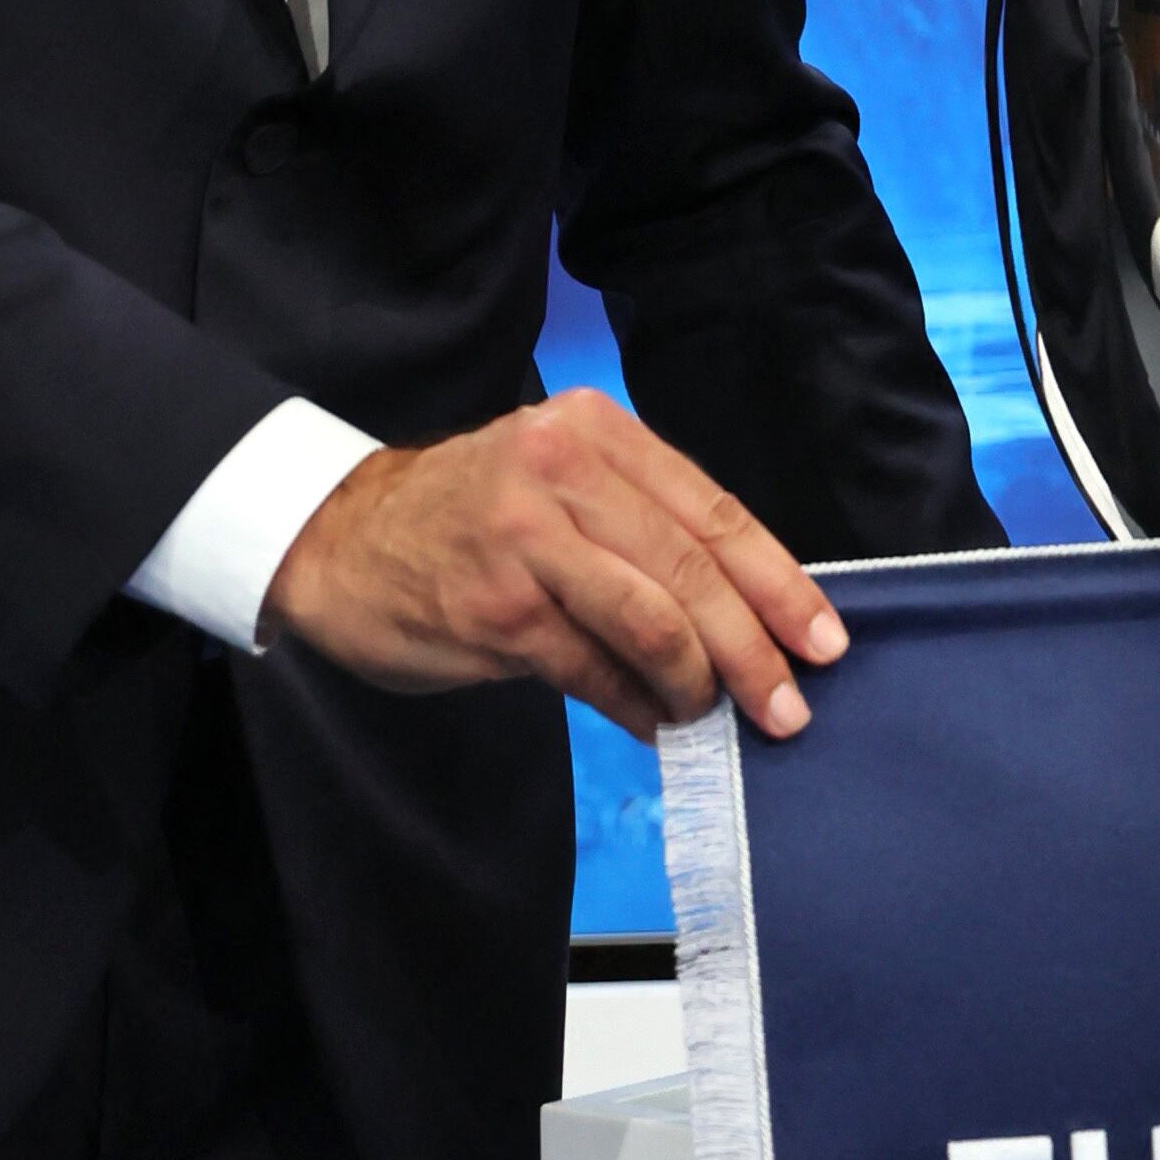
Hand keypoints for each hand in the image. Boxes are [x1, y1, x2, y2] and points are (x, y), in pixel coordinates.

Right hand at [260, 391, 845, 741]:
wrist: (336, 538)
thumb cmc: (467, 520)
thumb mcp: (557, 487)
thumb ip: (641, 530)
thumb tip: (745, 615)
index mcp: (595, 431)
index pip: (713, 511)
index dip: (778, 582)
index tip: (823, 639)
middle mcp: (561, 469)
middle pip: (691, 567)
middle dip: (754, 645)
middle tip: (789, 706)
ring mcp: (524, 537)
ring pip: (651, 619)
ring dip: (700, 683)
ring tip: (723, 720)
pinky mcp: (494, 607)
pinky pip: (593, 669)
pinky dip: (637, 707)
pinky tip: (661, 728)